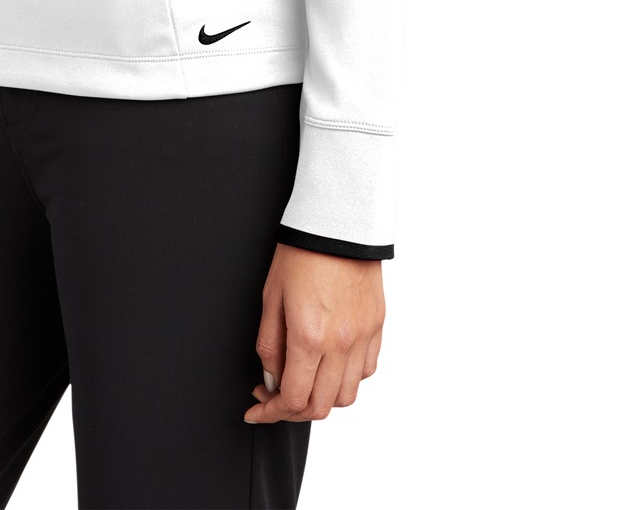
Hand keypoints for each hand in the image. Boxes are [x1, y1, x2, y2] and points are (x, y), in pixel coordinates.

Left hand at [244, 243, 384, 422]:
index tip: (257, 408)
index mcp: (310, 336)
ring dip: (322, 398)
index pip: (293, 399)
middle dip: (293, 411)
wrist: (337, 222)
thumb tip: (271, 380)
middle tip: (275, 397)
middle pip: (321, 407)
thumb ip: (269, 345)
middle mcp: (341, 343)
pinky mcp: (377, 326)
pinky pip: (366, 370)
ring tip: (304, 380)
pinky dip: (346, 378)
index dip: (271, 412)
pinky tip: (329, 363)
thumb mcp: (271, 297)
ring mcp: (363, 336)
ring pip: (346, 395)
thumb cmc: (300, 253)